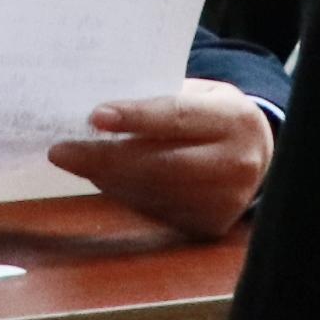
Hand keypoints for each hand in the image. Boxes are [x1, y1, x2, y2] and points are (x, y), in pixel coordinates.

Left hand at [49, 81, 275, 239]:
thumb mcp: (198, 94)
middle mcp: (236, 164)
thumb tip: (98, 113)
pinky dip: (123, 193)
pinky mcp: (209, 225)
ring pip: (152, 192)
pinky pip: (154, 210)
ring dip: (107, 177)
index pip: (178, 118)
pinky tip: (104, 177)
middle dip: (105, 158)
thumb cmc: (211, 115)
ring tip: (76, 160)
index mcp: (234, 120)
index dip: (136, 118)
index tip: (94, 117)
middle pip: (161, 165)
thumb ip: (158, 99)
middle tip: (62, 151)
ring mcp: (225, 201)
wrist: (258, 155)